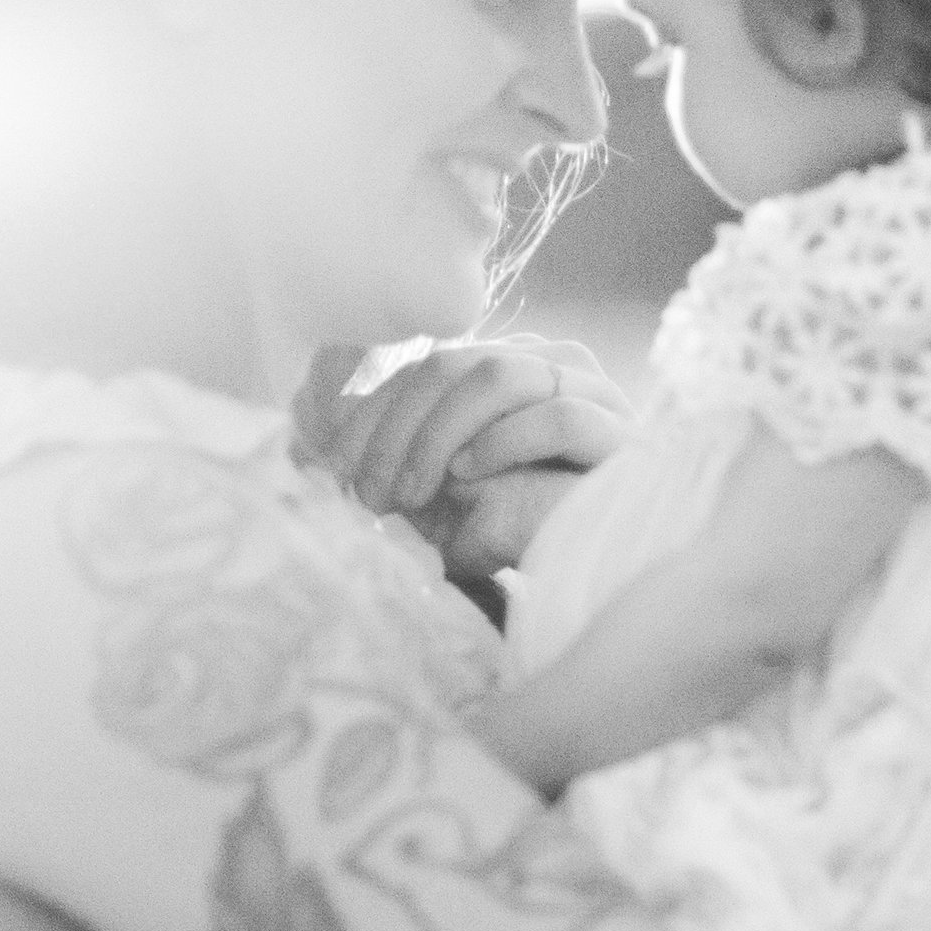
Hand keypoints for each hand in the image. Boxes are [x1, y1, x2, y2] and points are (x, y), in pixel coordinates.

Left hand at [292, 335, 632, 582]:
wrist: (601, 568)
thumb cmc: (519, 532)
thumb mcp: (443, 498)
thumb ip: (396, 466)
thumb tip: (310, 453)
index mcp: (505, 366)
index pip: (423, 368)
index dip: (371, 416)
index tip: (337, 473)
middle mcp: (548, 363)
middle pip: (449, 365)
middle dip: (395, 431)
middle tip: (370, 494)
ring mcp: (591, 389)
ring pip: (495, 375)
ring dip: (437, 435)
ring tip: (415, 492)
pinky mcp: (620, 430)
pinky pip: (556, 413)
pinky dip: (503, 443)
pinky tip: (470, 478)